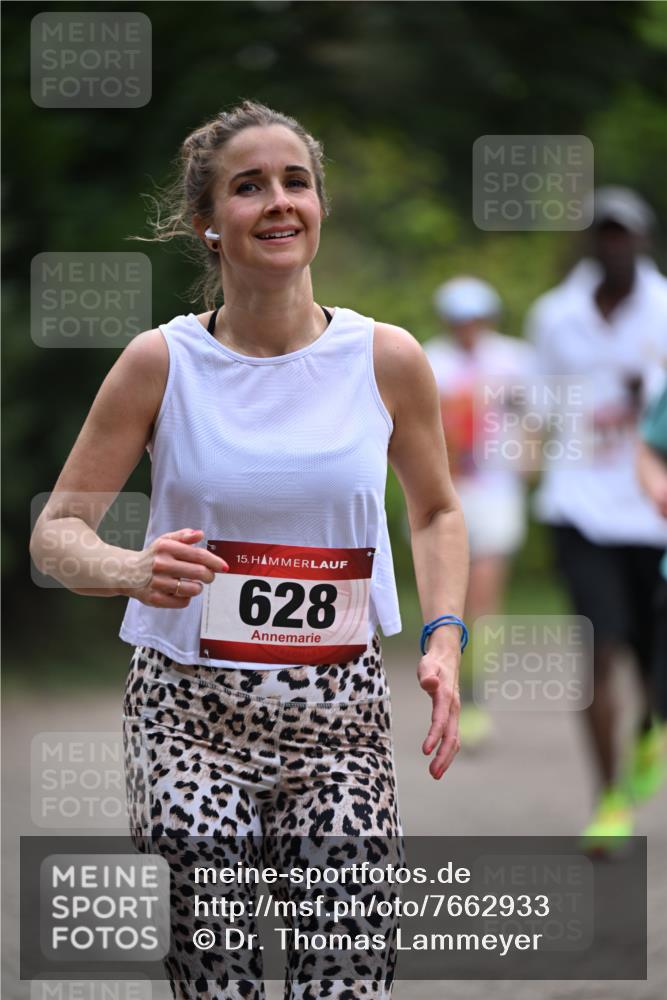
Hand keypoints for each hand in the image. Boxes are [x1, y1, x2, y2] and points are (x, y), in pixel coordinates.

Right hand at [124, 528, 227, 606]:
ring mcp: (158, 583)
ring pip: (193, 589)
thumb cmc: (151, 557)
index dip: (215, 562)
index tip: (224, 567)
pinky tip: (180, 592)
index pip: (198, 555)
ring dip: (198, 587)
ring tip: (193, 583)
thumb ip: (184, 536)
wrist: (127, 572)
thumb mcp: (165, 541)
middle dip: (209, 576)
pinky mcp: (155, 598)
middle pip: (199, 573)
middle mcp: (161, 564)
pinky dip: (186, 598)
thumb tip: (200, 534)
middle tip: (208, 576)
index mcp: (166, 548)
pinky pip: (182, 602)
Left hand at [418, 647, 460, 779]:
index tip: (426, 751)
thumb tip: (430, 683)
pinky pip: (452, 736)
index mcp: (446, 696)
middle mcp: (453, 707)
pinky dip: (448, 750)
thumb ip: (427, 674)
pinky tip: (440, 761)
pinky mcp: (452, 716)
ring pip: (454, 739)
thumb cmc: (434, 663)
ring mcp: (455, 712)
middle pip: (451, 735)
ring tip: (435, 773)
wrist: (447, 658)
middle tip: (433, 773)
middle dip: (443, 755)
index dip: (434, 735)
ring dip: (446, 757)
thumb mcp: (427, 664)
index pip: (440, 720)